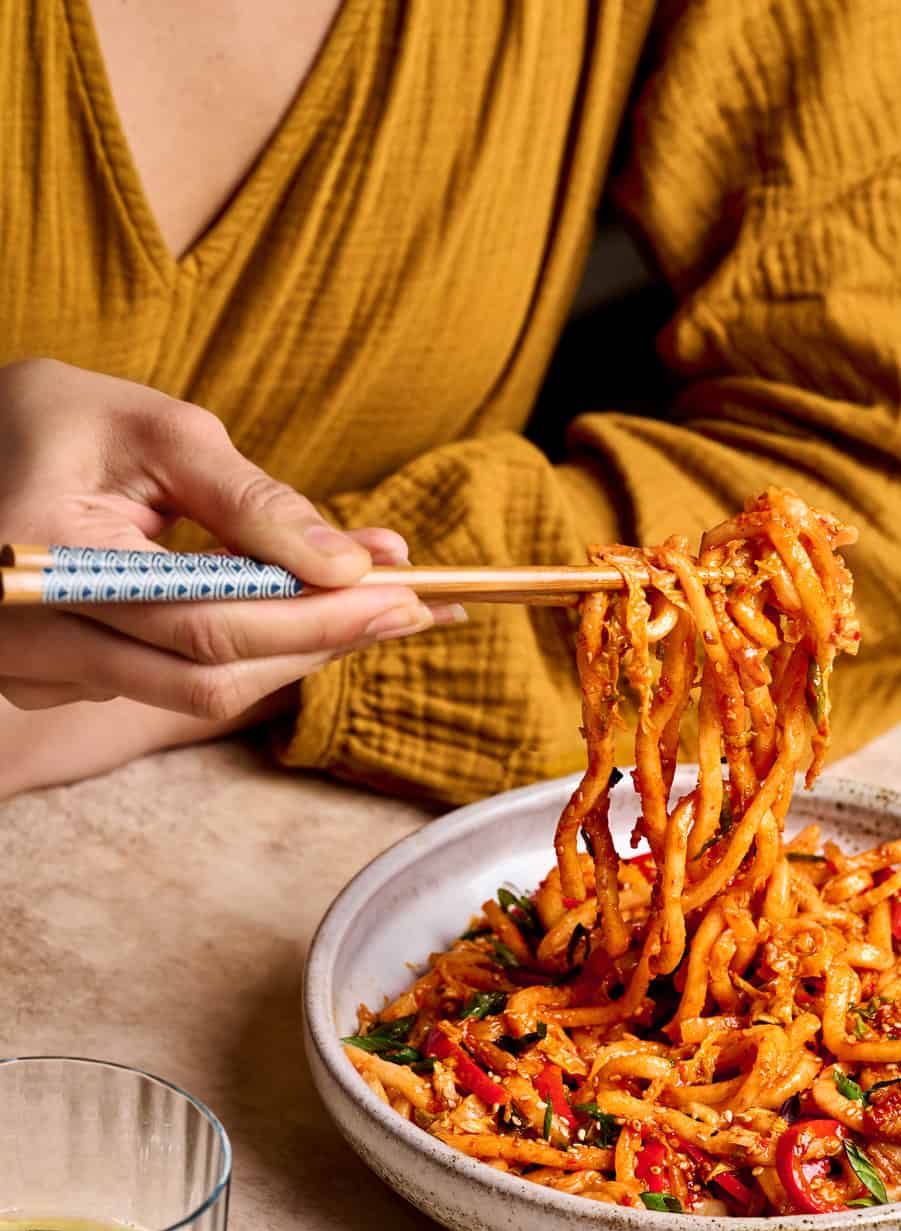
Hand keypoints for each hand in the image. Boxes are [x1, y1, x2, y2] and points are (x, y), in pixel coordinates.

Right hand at [0, 358, 453, 717]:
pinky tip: (300, 614)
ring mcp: (36, 669)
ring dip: (296, 651)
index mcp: (45, 556)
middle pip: (211, 674)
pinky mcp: (53, 683)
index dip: (315, 617)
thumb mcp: (156, 430)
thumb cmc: (59, 420)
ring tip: (375, 606)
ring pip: (197, 692)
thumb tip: (355, 563)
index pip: (207, 620)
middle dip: (323, 641)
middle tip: (414, 606)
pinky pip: (170, 683)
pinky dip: (248, 650)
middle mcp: (29, 632)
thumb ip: (252, 499)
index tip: (406, 592)